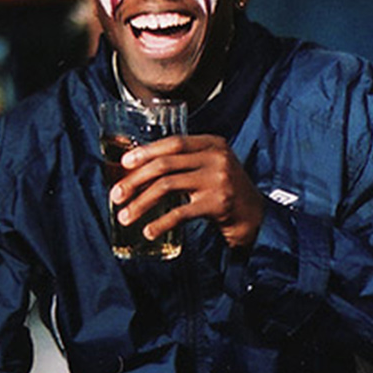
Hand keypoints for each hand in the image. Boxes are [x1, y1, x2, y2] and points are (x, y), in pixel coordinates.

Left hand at [110, 134, 264, 250]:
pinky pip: (181, 212)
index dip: (146, 151)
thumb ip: (187, 160)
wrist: (256, 215)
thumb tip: (140, 166)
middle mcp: (217, 158)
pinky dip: (161, 222)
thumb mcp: (212, 165)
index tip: (124, 163)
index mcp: (213, 143)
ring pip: (167, 186)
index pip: (174, 141)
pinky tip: (148, 231)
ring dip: (141, 203)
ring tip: (125, 216)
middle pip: (165, 164)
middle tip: (116, 194)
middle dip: (135, 180)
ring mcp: (218, 180)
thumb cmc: (227, 190)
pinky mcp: (218, 203)